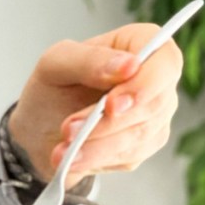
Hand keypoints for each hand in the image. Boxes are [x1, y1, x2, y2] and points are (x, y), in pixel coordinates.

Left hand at [8, 22, 183, 189]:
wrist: (39, 130)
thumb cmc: (52, 88)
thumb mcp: (56, 64)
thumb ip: (90, 60)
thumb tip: (129, 65)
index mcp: (139, 45)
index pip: (165, 61)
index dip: (144, 85)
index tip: (111, 105)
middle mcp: (155, 79)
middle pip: (153, 104)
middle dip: (108, 123)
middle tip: (69, 130)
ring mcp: (154, 114)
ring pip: (140, 135)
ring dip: (97, 145)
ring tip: (62, 149)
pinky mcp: (143, 146)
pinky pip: (129, 156)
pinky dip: (96, 159)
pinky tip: (71, 159)